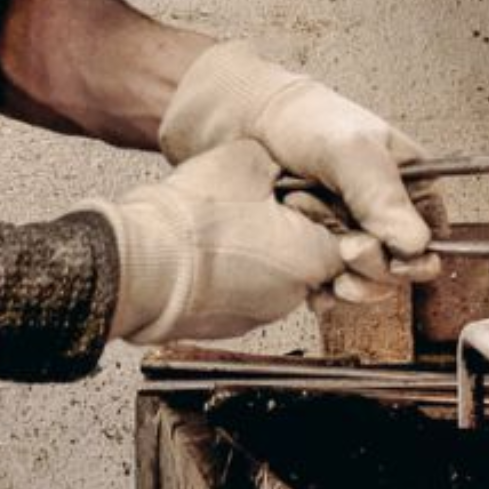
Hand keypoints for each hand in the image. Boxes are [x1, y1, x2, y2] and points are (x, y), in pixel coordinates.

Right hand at [84, 140, 343, 343]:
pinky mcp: (229, 326)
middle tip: (264, 206)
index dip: (326, 209)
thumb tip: (283, 163)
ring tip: (231, 226)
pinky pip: (246, 294)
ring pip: (279, 277)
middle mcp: (295, 296)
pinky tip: (213, 251)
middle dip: (295, 231)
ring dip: (264, 254)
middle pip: (315, 258)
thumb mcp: (248, 162)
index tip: (303, 195)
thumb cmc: (194, 222)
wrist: (139, 271)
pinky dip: (237, 274)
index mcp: (315, 257)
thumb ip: (280, 164)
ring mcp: (261, 316)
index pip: (350, 238)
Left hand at [159, 42, 444, 296]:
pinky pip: (332, 283)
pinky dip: (323, 289)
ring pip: (366, 277)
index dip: (418, 255)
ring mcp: (350, 230)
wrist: (245, 123)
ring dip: (346, 277)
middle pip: (399, 263)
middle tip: (347, 251)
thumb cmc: (304, 121)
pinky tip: (311, 285)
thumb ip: (383, 195)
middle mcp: (383, 210)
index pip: (432, 233)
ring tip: (323, 262)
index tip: (395, 261)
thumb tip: (416, 244)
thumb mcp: (350, 151)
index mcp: (408, 180)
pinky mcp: (319, 249)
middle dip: (374, 265)